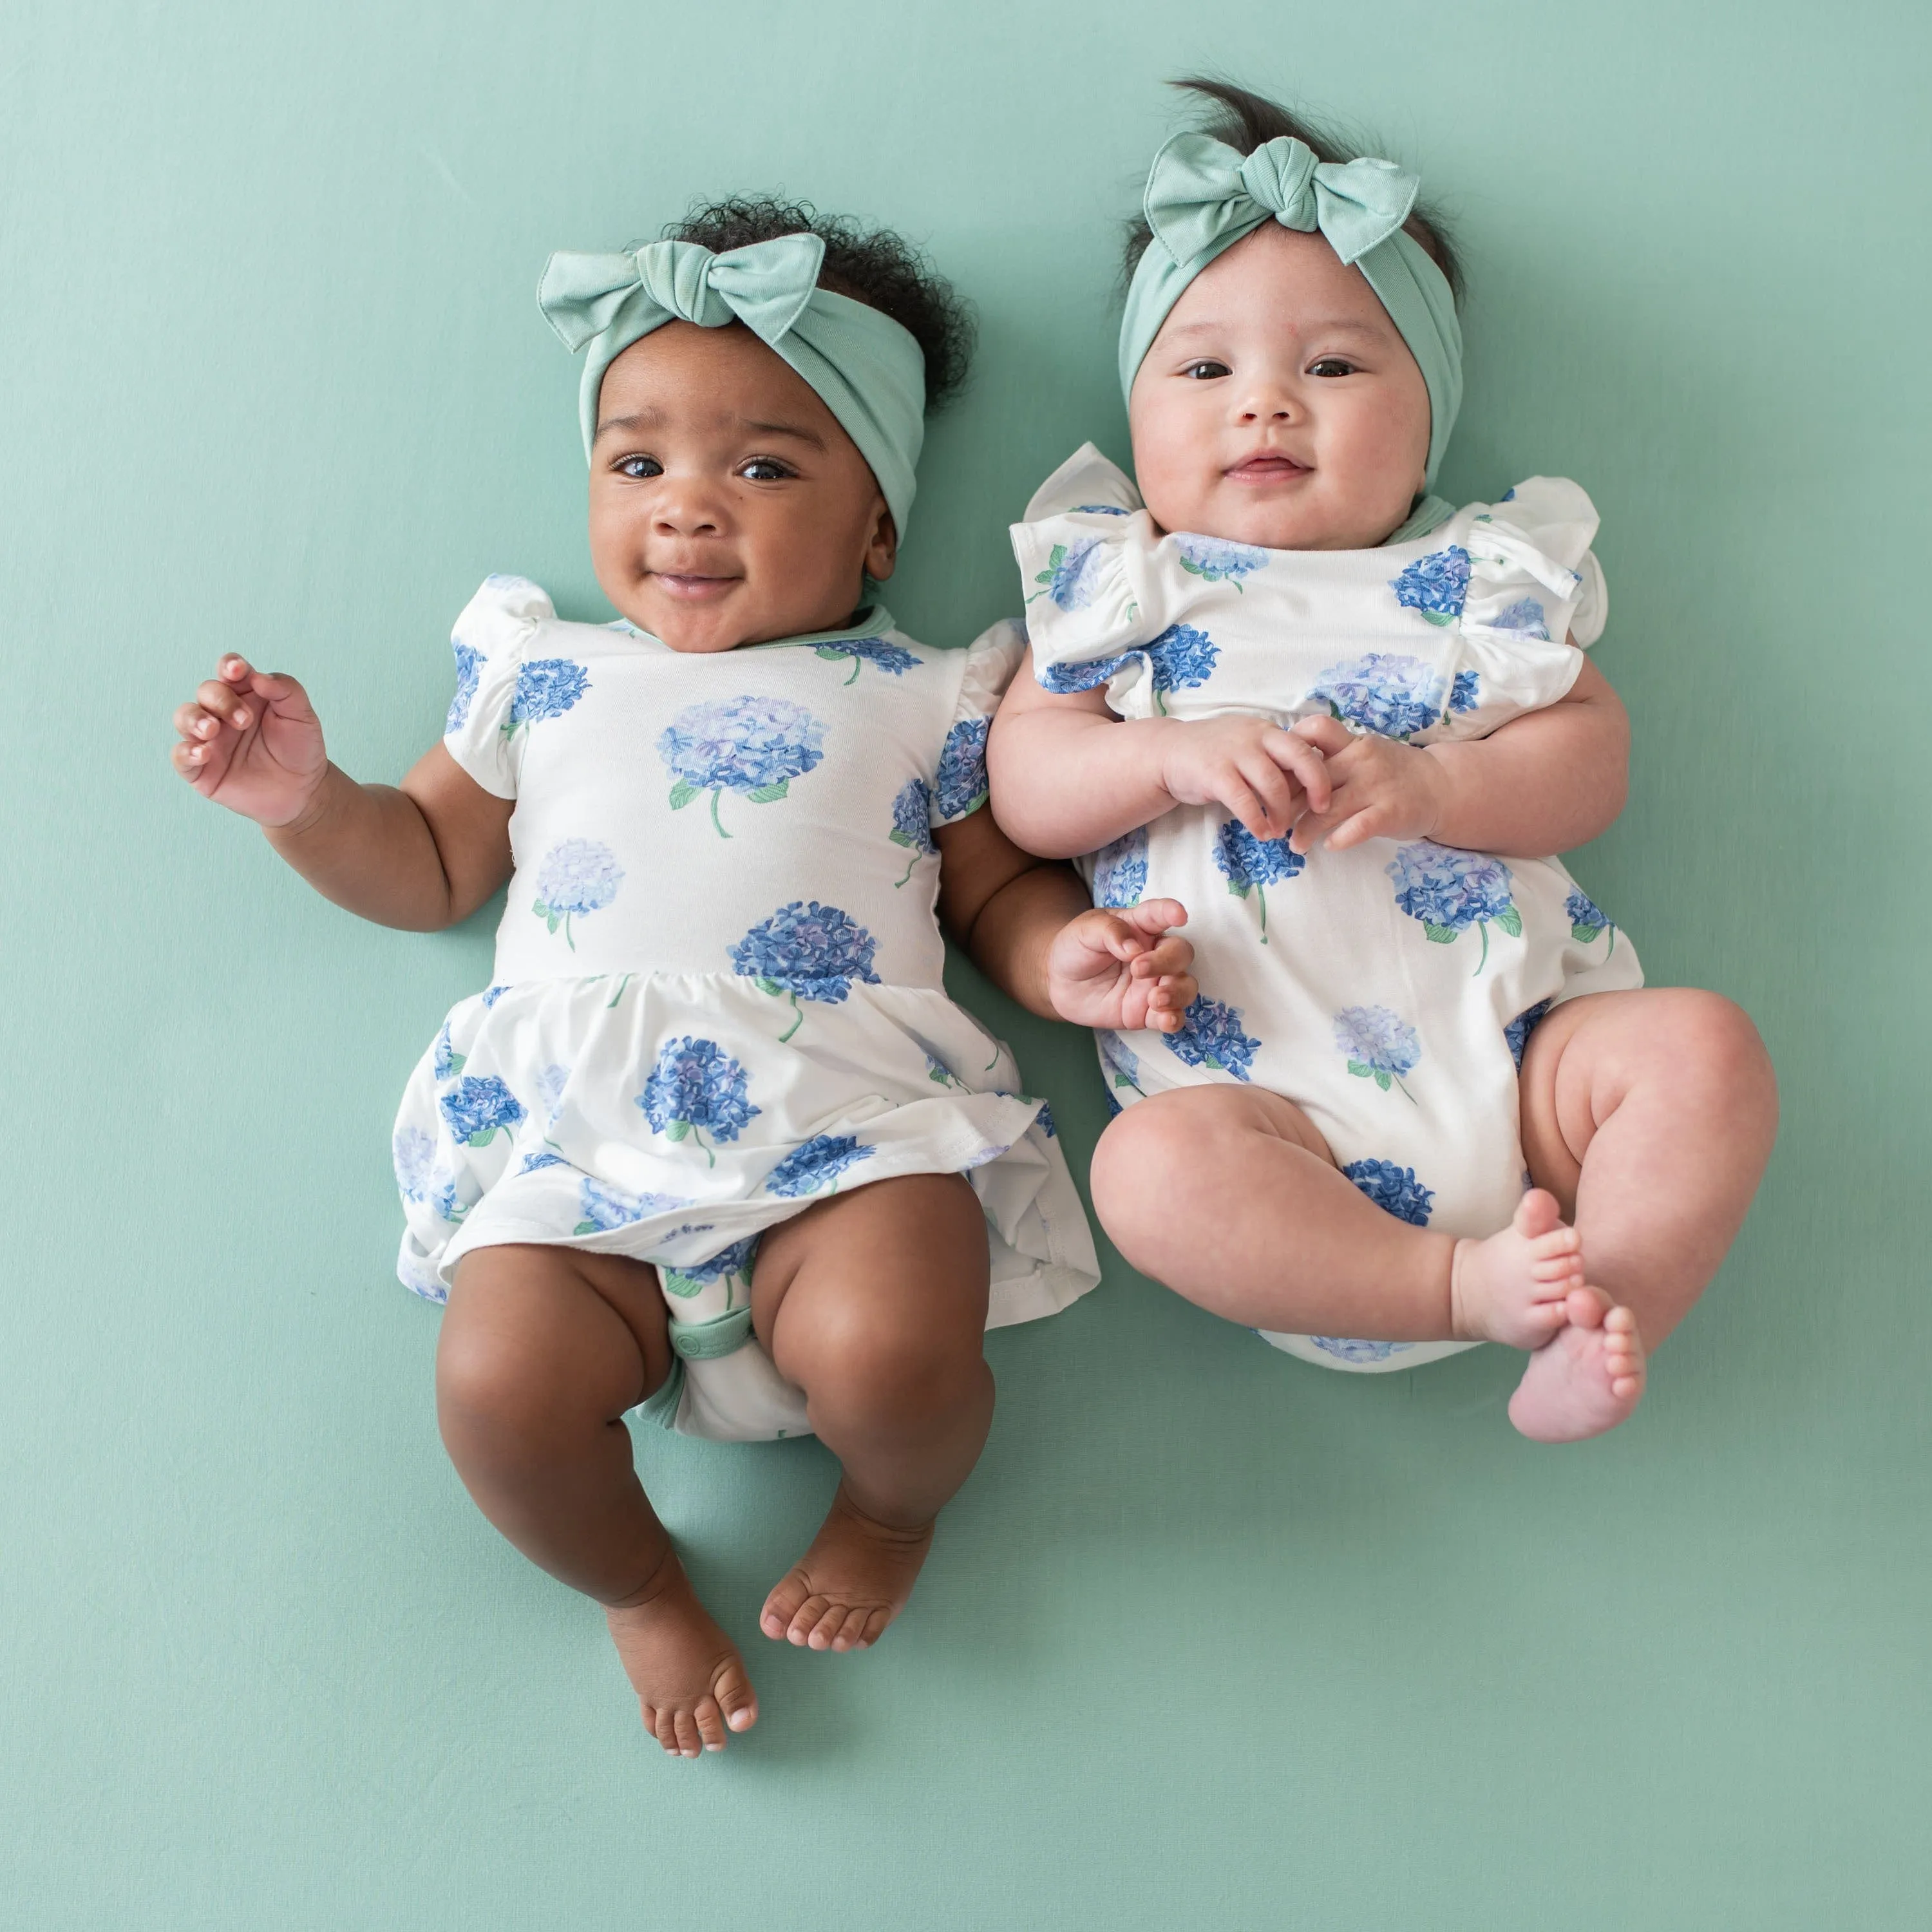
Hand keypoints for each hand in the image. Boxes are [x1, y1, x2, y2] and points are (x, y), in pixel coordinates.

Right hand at [171, 655, 330, 825]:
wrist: (303, 792)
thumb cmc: (300, 748)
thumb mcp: (302, 716)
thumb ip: (286, 690)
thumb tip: (257, 676)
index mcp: (245, 694)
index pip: (229, 670)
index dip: (229, 666)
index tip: (237, 671)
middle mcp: (221, 713)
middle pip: (206, 691)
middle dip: (221, 700)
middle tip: (245, 721)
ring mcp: (209, 740)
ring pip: (185, 717)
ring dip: (194, 719)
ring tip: (212, 730)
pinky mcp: (201, 768)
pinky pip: (180, 755)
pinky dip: (186, 752)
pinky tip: (203, 754)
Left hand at [1047, 898, 1195, 1034]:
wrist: (1058, 984)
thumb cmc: (1076, 949)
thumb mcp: (1084, 931)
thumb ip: (1110, 932)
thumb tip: (1134, 948)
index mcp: (1139, 927)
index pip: (1159, 915)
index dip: (1171, 912)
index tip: (1179, 915)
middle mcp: (1153, 954)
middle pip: (1180, 953)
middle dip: (1167, 961)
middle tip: (1138, 969)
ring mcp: (1153, 983)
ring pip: (1185, 986)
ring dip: (1178, 992)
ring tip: (1156, 999)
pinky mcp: (1147, 1011)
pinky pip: (1171, 1016)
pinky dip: (1174, 1019)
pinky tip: (1166, 1021)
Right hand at [1156, 714, 1330, 841]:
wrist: (1168, 752)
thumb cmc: (1214, 754)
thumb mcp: (1248, 746)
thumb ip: (1274, 760)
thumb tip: (1307, 785)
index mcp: (1267, 731)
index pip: (1305, 746)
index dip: (1320, 773)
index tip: (1325, 799)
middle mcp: (1255, 737)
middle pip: (1298, 757)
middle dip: (1316, 786)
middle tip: (1319, 812)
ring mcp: (1234, 753)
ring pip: (1273, 782)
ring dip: (1282, 812)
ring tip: (1281, 830)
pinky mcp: (1214, 773)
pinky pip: (1244, 800)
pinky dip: (1257, 820)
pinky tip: (1261, 832)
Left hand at [1288, 715, 1447, 851]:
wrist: (1442, 786)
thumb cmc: (1393, 773)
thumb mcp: (1363, 754)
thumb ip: (1332, 759)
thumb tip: (1284, 774)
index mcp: (1352, 742)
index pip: (1315, 730)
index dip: (1290, 749)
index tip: (1274, 774)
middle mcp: (1362, 760)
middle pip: (1312, 778)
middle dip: (1288, 804)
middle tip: (1273, 823)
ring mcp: (1376, 785)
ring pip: (1328, 807)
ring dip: (1305, 830)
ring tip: (1295, 844)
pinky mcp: (1390, 811)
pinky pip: (1358, 826)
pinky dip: (1339, 838)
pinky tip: (1329, 846)